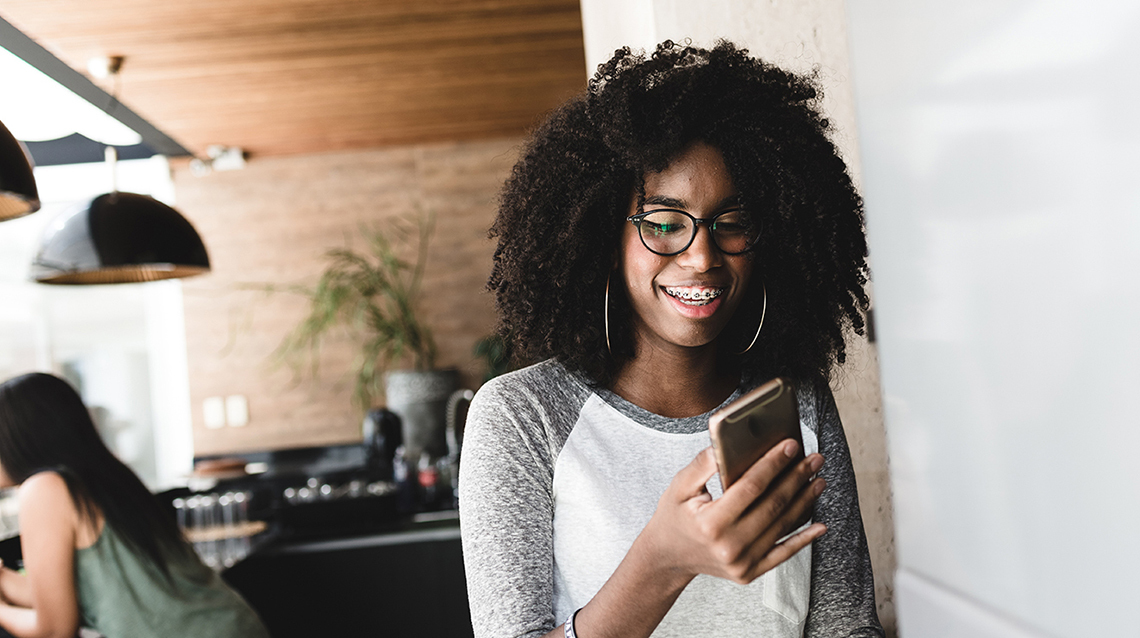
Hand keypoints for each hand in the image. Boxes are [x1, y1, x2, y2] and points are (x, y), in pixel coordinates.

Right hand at [640, 440, 826, 584]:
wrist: (668, 558)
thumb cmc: (674, 517)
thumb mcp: (678, 487)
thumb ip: (701, 465)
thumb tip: (724, 445)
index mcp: (710, 522)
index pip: (750, 487)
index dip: (773, 464)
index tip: (790, 445)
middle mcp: (728, 546)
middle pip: (772, 505)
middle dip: (796, 478)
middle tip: (814, 459)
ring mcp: (742, 563)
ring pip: (782, 527)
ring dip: (804, 501)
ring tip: (818, 480)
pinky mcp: (750, 573)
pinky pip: (783, 554)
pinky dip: (804, 539)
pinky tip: (820, 524)